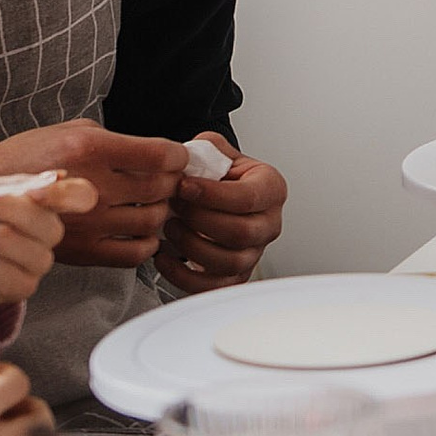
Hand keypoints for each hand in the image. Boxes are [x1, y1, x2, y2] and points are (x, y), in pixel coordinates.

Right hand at [0, 119, 185, 273]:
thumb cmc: (27, 159)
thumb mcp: (70, 131)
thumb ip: (115, 139)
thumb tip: (156, 151)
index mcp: (90, 149)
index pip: (161, 156)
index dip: (178, 156)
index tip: (175, 156)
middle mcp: (93, 187)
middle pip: (162, 189)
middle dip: (172, 182)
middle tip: (164, 179)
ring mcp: (89, 223)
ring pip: (153, 220)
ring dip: (161, 210)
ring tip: (150, 202)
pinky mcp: (84, 251)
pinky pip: (135, 254)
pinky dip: (147, 243)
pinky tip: (138, 230)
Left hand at [0, 177, 96, 305]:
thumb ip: (16, 183)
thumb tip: (57, 177)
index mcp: (45, 205)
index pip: (81, 196)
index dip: (65, 195)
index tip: (33, 194)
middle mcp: (49, 234)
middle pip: (51, 226)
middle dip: (13, 214)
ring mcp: (39, 262)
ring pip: (31, 251)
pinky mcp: (23, 287)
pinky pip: (15, 278)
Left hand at [158, 140, 286, 291]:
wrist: (222, 194)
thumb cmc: (221, 177)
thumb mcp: (218, 152)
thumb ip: (205, 150)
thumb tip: (185, 159)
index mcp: (271, 189)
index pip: (248, 198)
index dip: (212, 194)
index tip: (184, 186)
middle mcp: (269, 224)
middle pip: (241, 232)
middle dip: (200, 220)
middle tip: (175, 205)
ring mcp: (254, 253)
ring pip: (228, 261)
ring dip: (191, 245)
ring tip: (170, 226)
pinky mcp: (235, 275)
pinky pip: (212, 286)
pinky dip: (182, 276)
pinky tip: (164, 257)